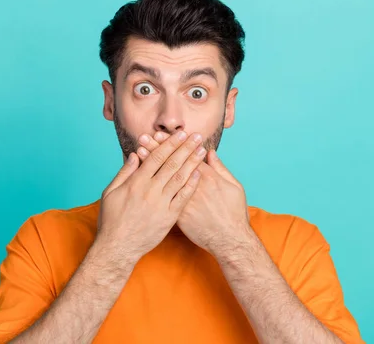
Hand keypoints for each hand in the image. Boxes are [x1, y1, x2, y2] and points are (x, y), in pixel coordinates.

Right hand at [97, 131, 206, 261]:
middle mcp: (150, 191)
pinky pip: (182, 198)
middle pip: (171, 164)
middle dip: (185, 148)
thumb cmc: (111, 219)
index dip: (169, 144)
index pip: (156, 157)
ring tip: (201, 151)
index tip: (180, 134)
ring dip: (192, 163)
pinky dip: (191, 185)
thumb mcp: (110, 192)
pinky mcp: (169, 218)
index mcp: (136, 183)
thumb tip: (134, 155)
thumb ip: (124, 172)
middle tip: (196, 136)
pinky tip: (198, 174)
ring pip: (180, 179)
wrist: (118, 247)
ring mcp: (161, 204)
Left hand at [137, 133, 252, 256]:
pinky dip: (152, 187)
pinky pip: (162, 198)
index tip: (160, 134)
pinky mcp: (179, 215)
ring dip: (151, 164)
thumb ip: (220, 169)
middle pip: (172, 163)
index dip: (173, 144)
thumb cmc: (234, 213)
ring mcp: (185, 200)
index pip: (186, 154)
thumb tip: (210, 153)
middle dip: (157, 149)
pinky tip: (142, 179)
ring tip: (139, 151)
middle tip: (143, 137)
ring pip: (164, 179)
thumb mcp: (234, 186)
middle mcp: (193, 186)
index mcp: (208, 177)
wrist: (229, 240)